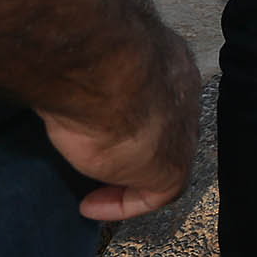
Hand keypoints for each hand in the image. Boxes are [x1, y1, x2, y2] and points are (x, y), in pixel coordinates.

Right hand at [39, 24, 199, 220]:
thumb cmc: (88, 52)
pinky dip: (125, 204)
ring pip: (164, 156)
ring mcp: (183, 127)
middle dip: (136, 144)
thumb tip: (73, 66)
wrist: (101, 68)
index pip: (158, 90)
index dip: (129, 111)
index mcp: (168, 60)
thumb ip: (93, 65)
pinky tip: (90, 205)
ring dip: (128, 174)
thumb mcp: (92, 57)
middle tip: (99, 159)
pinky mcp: (172, 166)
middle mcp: (183, 91)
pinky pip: (159, 192)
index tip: (94, 123)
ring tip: (92, 190)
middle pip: (165, 123)